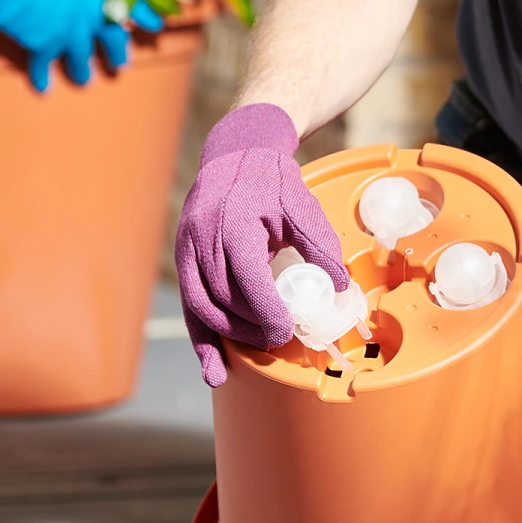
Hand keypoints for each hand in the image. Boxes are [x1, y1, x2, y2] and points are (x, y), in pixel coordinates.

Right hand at [0, 0, 161, 90]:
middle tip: (121, 66)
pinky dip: (43, 79)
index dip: (145, 15)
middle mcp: (90, 17)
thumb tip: (81, 0)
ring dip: (83, 74)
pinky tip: (45, 89)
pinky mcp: (45, 46)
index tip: (156, 27)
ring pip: (82, 62)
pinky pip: (45, 68)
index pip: (132, 3)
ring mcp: (69, 35)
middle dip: (117, 55)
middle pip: (113, 42)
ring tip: (85, 81)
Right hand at [175, 103, 348, 386]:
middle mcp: (204, 237)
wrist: (237, 152)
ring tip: (257, 347)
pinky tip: (213, 370)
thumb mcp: (302, 209)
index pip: (247, 279)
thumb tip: (339, 288)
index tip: (285, 331)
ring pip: (202, 306)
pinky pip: (189, 305)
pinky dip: (201, 339)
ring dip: (228, 336)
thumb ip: (320, 248)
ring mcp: (187, 247)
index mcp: (234, 223)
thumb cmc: (273, 182)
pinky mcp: (182, 256)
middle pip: (223, 299)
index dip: (266, 312)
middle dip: (250, 327)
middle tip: (279, 338)